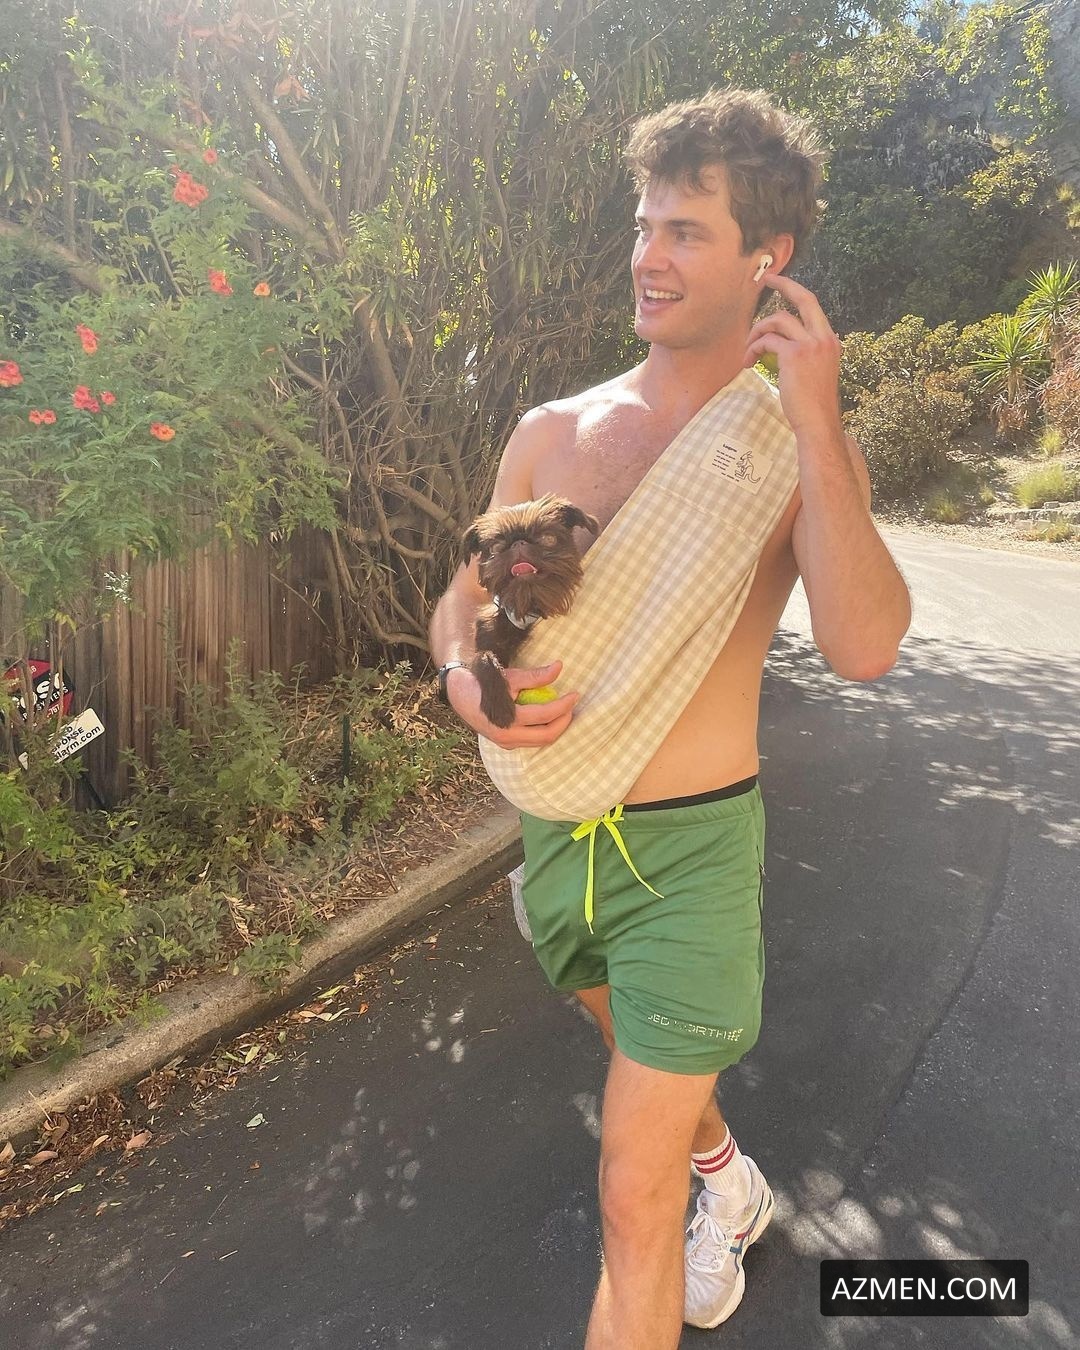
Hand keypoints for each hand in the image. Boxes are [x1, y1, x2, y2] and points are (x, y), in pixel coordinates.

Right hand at [446, 659, 579, 748]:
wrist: (458, 693)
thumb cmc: (484, 682)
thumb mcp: (510, 677)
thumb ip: (535, 676)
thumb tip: (559, 667)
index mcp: (508, 721)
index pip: (545, 716)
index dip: (564, 705)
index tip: (575, 694)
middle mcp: (507, 737)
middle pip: (547, 736)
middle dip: (564, 721)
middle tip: (572, 706)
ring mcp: (505, 743)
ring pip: (540, 742)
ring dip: (555, 728)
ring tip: (563, 712)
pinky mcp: (505, 743)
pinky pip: (531, 741)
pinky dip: (543, 731)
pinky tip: (548, 718)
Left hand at [744, 273, 842, 438]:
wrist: (818, 423)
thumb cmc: (813, 405)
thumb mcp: (815, 373)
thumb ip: (805, 355)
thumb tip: (781, 346)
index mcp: (830, 341)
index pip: (813, 307)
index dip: (795, 292)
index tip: (780, 283)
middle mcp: (824, 338)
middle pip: (804, 298)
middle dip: (784, 284)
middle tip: (765, 280)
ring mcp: (810, 345)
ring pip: (778, 320)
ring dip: (757, 332)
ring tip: (747, 350)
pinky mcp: (794, 355)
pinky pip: (768, 341)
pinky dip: (754, 348)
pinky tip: (748, 361)